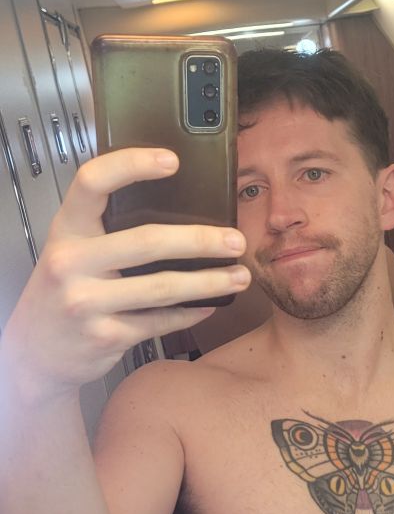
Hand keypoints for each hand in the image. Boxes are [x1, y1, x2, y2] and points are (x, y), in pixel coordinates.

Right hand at [0, 148, 250, 399]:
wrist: (34, 353)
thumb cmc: (63, 292)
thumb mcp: (71, 252)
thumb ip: (105, 231)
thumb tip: (175, 210)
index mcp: (65, 230)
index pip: (92, 182)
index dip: (132, 165)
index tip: (172, 161)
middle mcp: (71, 263)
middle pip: (147, 241)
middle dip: (201, 241)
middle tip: (236, 241)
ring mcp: (87, 302)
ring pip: (163, 287)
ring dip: (210, 282)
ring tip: (239, 276)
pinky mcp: (105, 336)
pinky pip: (160, 321)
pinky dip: (191, 312)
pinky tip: (210, 305)